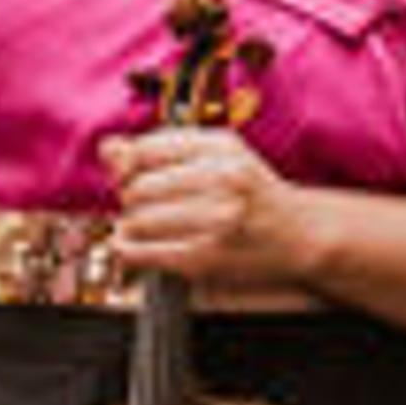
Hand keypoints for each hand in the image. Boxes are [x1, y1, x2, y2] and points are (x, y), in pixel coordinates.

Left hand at [104, 125, 323, 295]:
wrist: (299, 234)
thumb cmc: (252, 193)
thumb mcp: (220, 156)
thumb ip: (162, 148)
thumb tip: (106, 147)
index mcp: (224, 146)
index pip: (147, 148)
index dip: (129, 164)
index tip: (134, 174)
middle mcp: (223, 178)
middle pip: (137, 187)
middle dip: (130, 198)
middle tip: (144, 205)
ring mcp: (216, 219)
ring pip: (136, 221)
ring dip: (131, 226)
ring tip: (147, 226)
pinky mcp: (204, 257)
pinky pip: (141, 253)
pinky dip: (129, 250)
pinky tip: (137, 246)